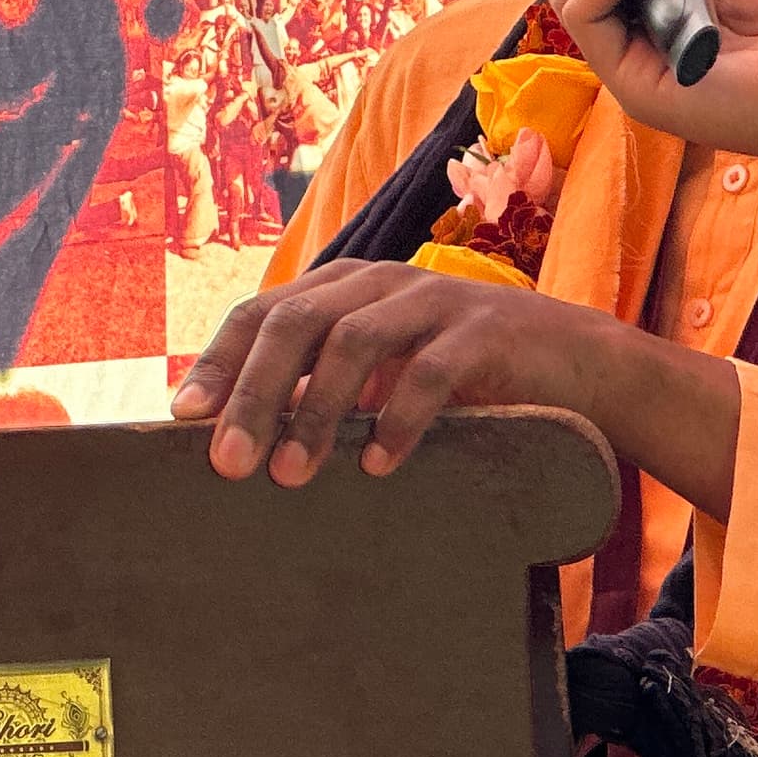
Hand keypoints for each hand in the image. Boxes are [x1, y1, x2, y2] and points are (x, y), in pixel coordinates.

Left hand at [170, 261, 616, 483]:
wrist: (575, 365)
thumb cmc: (460, 377)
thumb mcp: (381, 373)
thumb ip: (320, 387)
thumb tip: (240, 436)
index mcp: (346, 287)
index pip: (264, 312)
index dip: (221, 360)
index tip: (182, 417)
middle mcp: (383, 283)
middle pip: (297, 323)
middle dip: (255, 393)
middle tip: (228, 462)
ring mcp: (436, 301)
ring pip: (355, 342)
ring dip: (316, 413)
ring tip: (291, 474)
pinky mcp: (487, 333)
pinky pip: (431, 372)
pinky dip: (398, 420)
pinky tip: (378, 466)